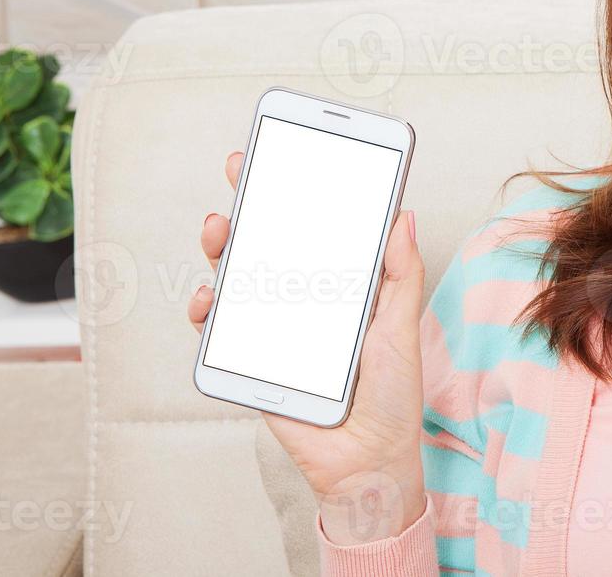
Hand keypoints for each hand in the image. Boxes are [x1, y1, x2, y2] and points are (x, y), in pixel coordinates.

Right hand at [188, 151, 426, 544]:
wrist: (369, 459)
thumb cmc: (392, 394)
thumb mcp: (401, 327)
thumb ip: (401, 273)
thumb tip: (403, 214)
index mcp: (340, 285)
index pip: (314, 229)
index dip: (298, 191)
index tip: (286, 151)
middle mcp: (302, 299)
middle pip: (268, 242)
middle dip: (251, 202)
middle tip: (243, 171)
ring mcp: (272, 328)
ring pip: (237, 276)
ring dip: (222, 246)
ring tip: (221, 228)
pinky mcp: (250, 360)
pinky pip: (219, 330)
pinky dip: (208, 309)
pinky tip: (212, 296)